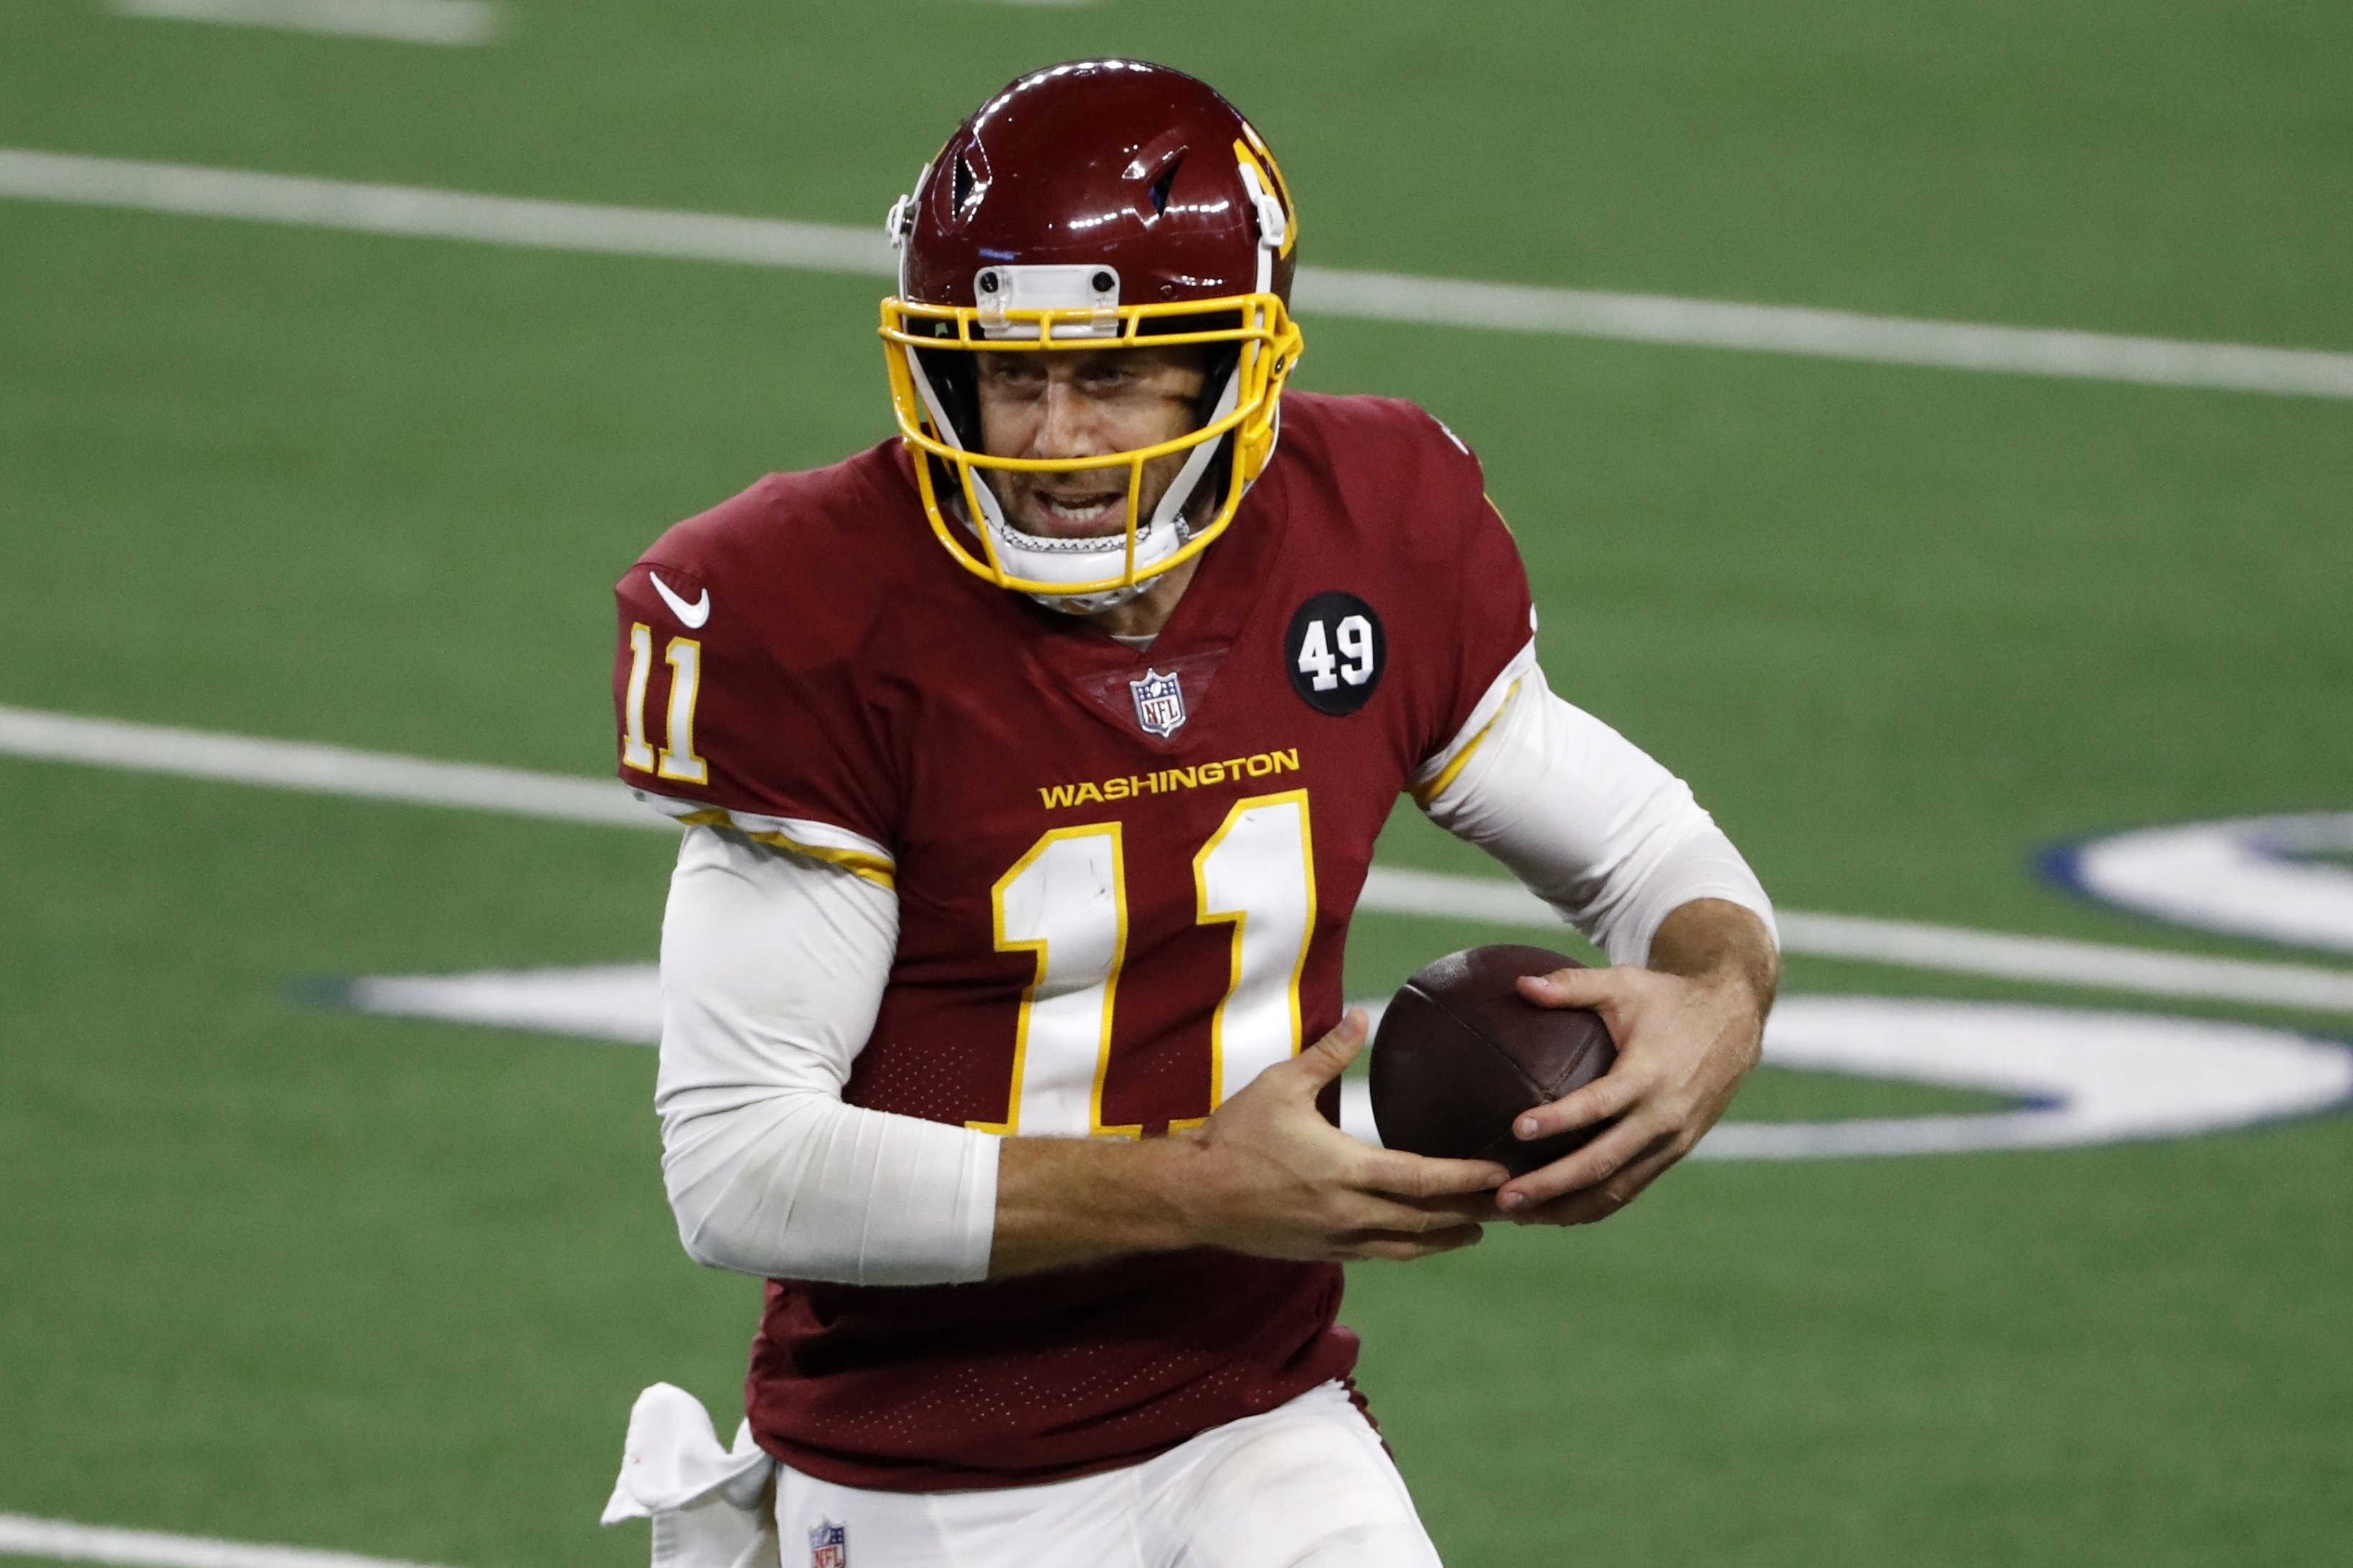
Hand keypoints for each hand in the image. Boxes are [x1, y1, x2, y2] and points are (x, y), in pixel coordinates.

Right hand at [1171, 1009, 1509, 1261]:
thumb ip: (1328, 1054)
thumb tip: (1360, 1017)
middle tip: (1512, 1205)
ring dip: (1448, 1238)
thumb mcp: (1280, 1084)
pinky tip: (1425, 1239)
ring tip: (1481, 1228)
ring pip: (1408, 1247)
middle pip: (1428, 1221)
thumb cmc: (1234, 1135)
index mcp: (1344, 1169)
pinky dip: (1411, 1247)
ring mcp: (1336, 1239)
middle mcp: (1348, 1213)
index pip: (1422, 1179)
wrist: (1192, 1195)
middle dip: (1473, 1212)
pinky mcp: (1322, 1252)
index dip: (1467, 1178)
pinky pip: (1380, 1254)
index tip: (1501, 1172)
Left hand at [1496, 901, 1775, 1225]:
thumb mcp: (1624, 983)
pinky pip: (1631, 1187)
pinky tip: (1555, 1212)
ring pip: (1616, 1189)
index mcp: (1648, 1075)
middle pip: (1602, 1162)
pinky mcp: (1675, 1152)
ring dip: (1567, 1208)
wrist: (1734, 1020)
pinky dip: (1594, 1205)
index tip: (1517, 1130)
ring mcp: (1672, 1141)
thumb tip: (1519, 984)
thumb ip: (1572, 985)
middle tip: (1504, 1197)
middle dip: (1551, 1185)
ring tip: (1518, 1217)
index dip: (1559, 1120)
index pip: (1599, 1105)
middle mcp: (1663, 1116)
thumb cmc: (1668, 998)